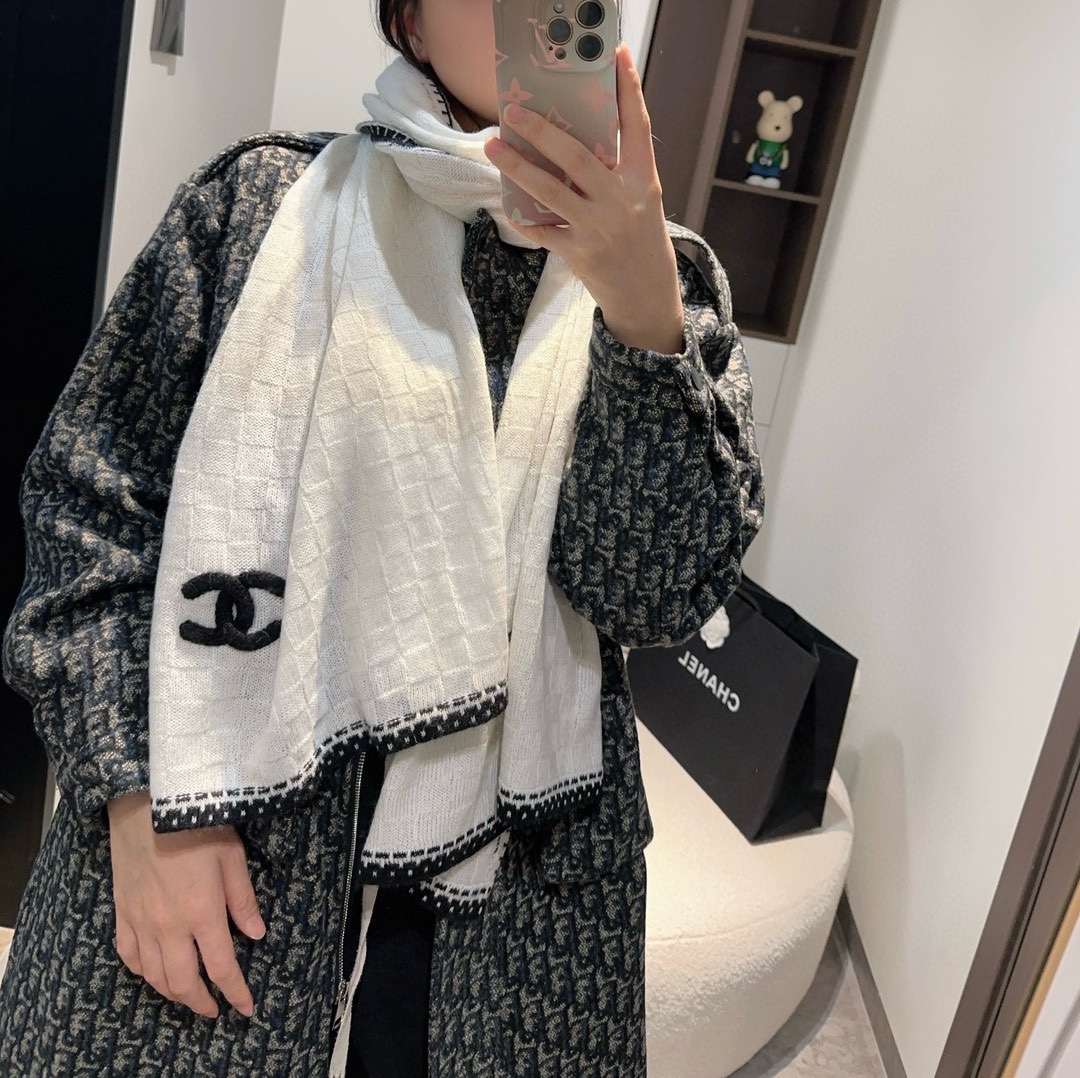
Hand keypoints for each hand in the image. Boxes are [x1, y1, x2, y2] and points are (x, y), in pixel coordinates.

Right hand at [107, 789, 265, 1019]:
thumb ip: (243, 900)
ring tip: (188, 995)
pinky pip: (129, 956)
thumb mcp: (232, 858)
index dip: (236, 993)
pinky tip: (153, 972)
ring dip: (173, 992)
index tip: (246, 1008)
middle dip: (201, 1002)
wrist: (148, 807)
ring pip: (154, 976)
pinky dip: (143, 972)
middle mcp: (169, 928)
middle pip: (183, 982)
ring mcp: (142, 924)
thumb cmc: (198, 826)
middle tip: (214, 1010)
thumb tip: (257, 935)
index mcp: (202, 914)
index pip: (222, 968)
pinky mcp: (122, 914)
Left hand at [484, 43, 684, 354]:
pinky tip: (510, 208)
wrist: (647, 296)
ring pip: (552, 190)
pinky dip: (525, 219)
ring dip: (518, 167)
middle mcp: (621, 201)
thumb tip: (574, 140)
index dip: (629, 89)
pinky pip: (544, 231)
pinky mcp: (580, 254)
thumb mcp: (640, 202)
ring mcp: (599, 229)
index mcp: (642, 181)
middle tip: (513, 111)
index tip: (617, 55)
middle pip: (578, 156)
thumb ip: (617, 172)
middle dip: (541, 131)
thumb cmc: (641, 242)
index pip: (637, 127)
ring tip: (493, 147)